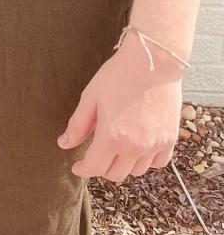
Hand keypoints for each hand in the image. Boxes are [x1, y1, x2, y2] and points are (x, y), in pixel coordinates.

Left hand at [57, 35, 182, 182]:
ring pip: (137, 171)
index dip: (83, 170)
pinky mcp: (170, 138)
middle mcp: (135, 146)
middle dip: (101, 168)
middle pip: (116, 174)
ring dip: (124, 165)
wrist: (153, 61)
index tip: (77, 166)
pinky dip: (146, 161)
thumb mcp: (91, 97)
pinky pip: (158, 162)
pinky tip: (138, 148)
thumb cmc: (119, 75)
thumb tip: (64, 143)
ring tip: (116, 149)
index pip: (95, 167)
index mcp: (112, 136)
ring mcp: (155, 144)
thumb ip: (78, 125)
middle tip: (95, 155)